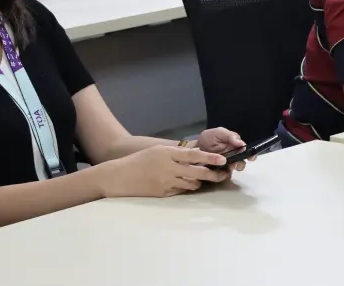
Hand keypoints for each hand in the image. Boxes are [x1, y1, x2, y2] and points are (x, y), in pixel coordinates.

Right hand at [99, 145, 229, 197]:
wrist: (120, 176)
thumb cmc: (139, 160)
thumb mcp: (157, 151)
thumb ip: (175, 154)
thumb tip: (195, 156)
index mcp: (167, 154)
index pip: (193, 155)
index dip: (209, 158)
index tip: (223, 159)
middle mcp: (168, 167)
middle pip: (197, 172)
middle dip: (212, 174)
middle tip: (222, 174)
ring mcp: (166, 182)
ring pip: (191, 184)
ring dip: (198, 182)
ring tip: (201, 179)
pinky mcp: (163, 193)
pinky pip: (181, 191)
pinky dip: (185, 188)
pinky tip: (184, 185)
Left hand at [193, 128, 249, 172]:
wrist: (194, 147)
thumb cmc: (208, 138)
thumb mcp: (219, 132)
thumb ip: (230, 136)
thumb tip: (241, 143)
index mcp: (234, 144)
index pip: (245, 149)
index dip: (250, 153)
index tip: (251, 157)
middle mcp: (233, 154)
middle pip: (242, 160)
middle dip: (241, 162)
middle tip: (237, 163)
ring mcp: (227, 162)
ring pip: (236, 167)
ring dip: (235, 167)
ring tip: (230, 166)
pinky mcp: (221, 170)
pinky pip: (227, 174)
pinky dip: (227, 173)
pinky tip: (223, 170)